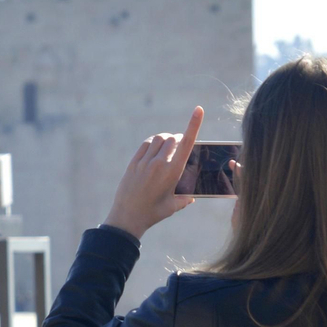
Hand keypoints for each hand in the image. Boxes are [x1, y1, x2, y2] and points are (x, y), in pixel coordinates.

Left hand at [103, 106, 203, 239]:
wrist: (127, 217)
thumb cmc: (153, 213)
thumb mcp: (174, 206)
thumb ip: (185, 198)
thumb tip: (192, 196)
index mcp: (173, 172)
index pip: (187, 143)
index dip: (194, 124)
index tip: (199, 110)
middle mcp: (159, 163)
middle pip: (172, 139)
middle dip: (179, 138)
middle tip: (181, 142)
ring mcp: (144, 162)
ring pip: (158, 139)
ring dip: (166, 138)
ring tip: (169, 145)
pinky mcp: (133, 163)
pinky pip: (145, 145)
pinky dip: (153, 142)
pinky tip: (155, 148)